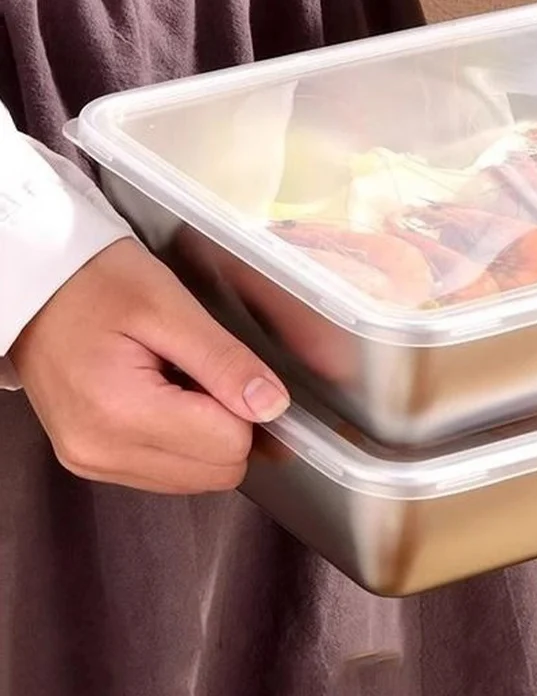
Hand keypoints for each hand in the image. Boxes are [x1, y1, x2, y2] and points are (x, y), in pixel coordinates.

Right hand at [10, 239, 289, 493]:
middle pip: (216, 471)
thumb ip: (224, 362)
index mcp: (122, 412)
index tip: (233, 368)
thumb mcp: (171, 308)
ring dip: (206, 434)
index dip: (247, 407)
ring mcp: (92, 462)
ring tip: (179, 379)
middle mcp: (102, 451)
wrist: (37, 287)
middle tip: (206, 371)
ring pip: (195, 479)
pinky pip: (165, 472)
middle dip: (230, 424)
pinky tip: (164, 395)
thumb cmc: (99, 284)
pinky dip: (181, 439)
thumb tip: (273, 406)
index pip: (228, 445)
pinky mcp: (90, 461)